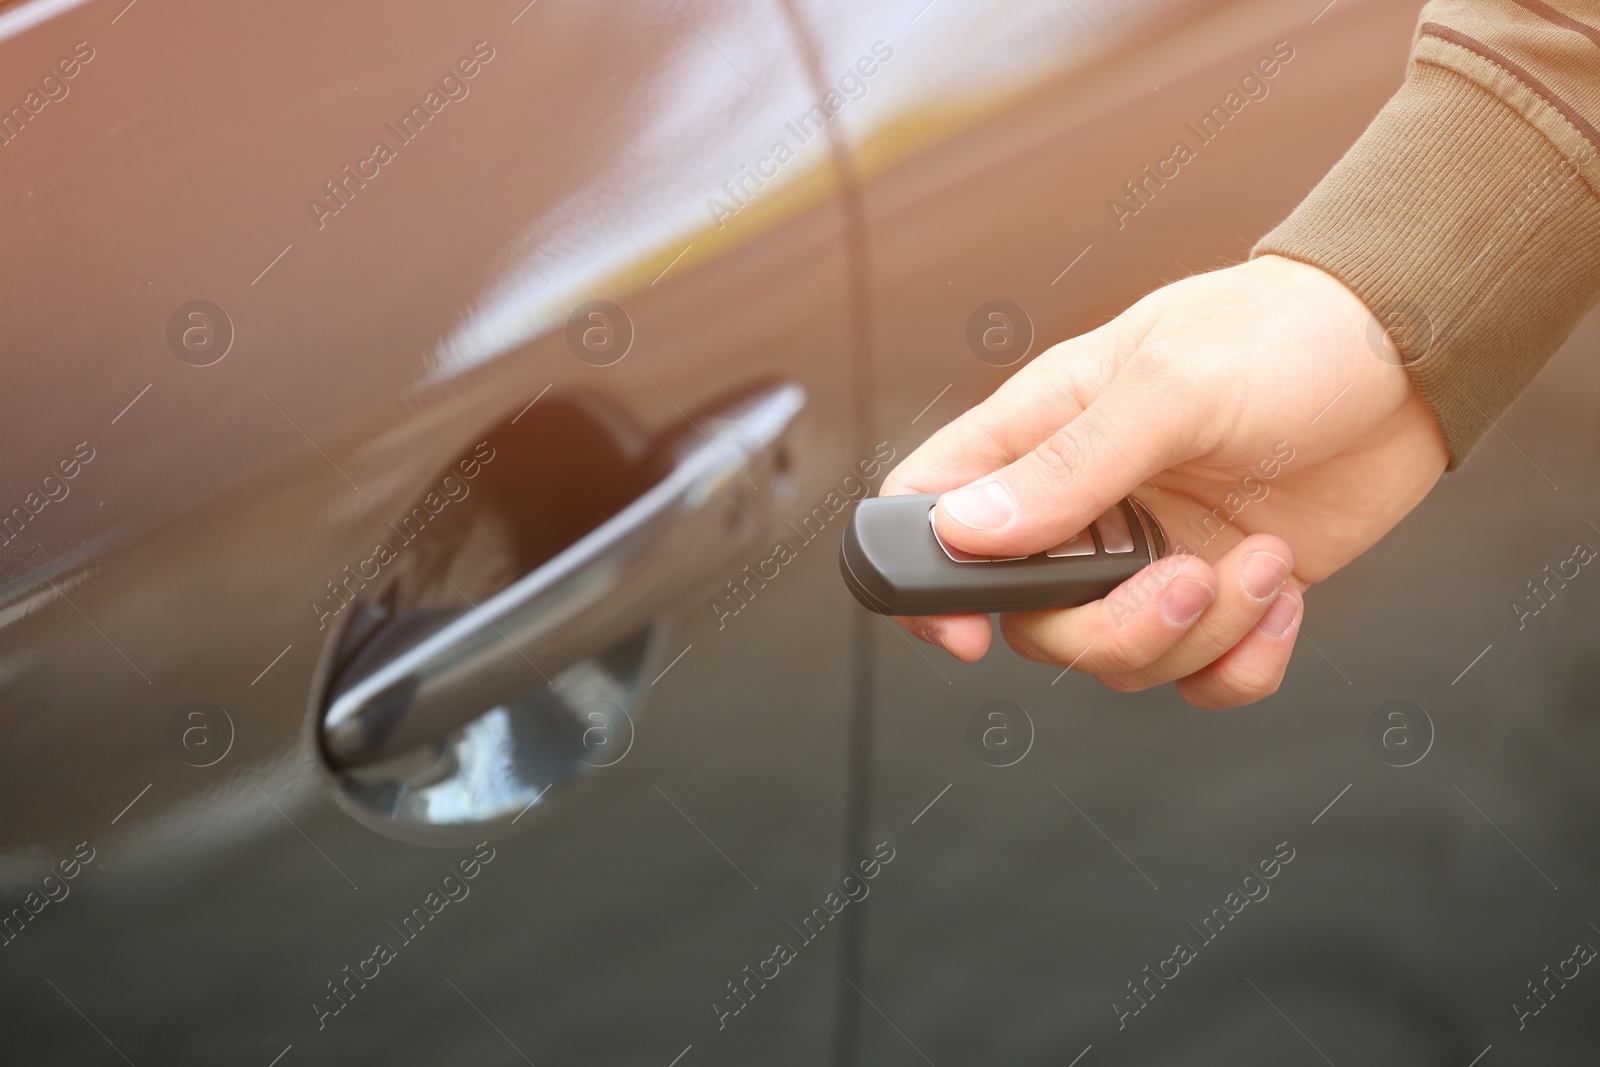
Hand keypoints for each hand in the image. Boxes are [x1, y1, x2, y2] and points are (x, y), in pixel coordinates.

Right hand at [881, 255, 1449, 707]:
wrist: (1413, 353)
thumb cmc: (1284, 332)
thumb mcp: (1171, 386)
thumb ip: (1067, 465)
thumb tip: (964, 531)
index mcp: (1040, 434)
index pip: (928, 512)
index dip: (924, 585)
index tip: (967, 635)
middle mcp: (1084, 506)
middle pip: (1032, 620)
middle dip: (1111, 629)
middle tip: (1183, 582)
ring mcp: (1150, 555)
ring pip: (1119, 657)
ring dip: (1197, 635)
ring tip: (1262, 565)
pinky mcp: (1220, 591)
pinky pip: (1199, 677)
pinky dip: (1242, 661)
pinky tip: (1282, 594)